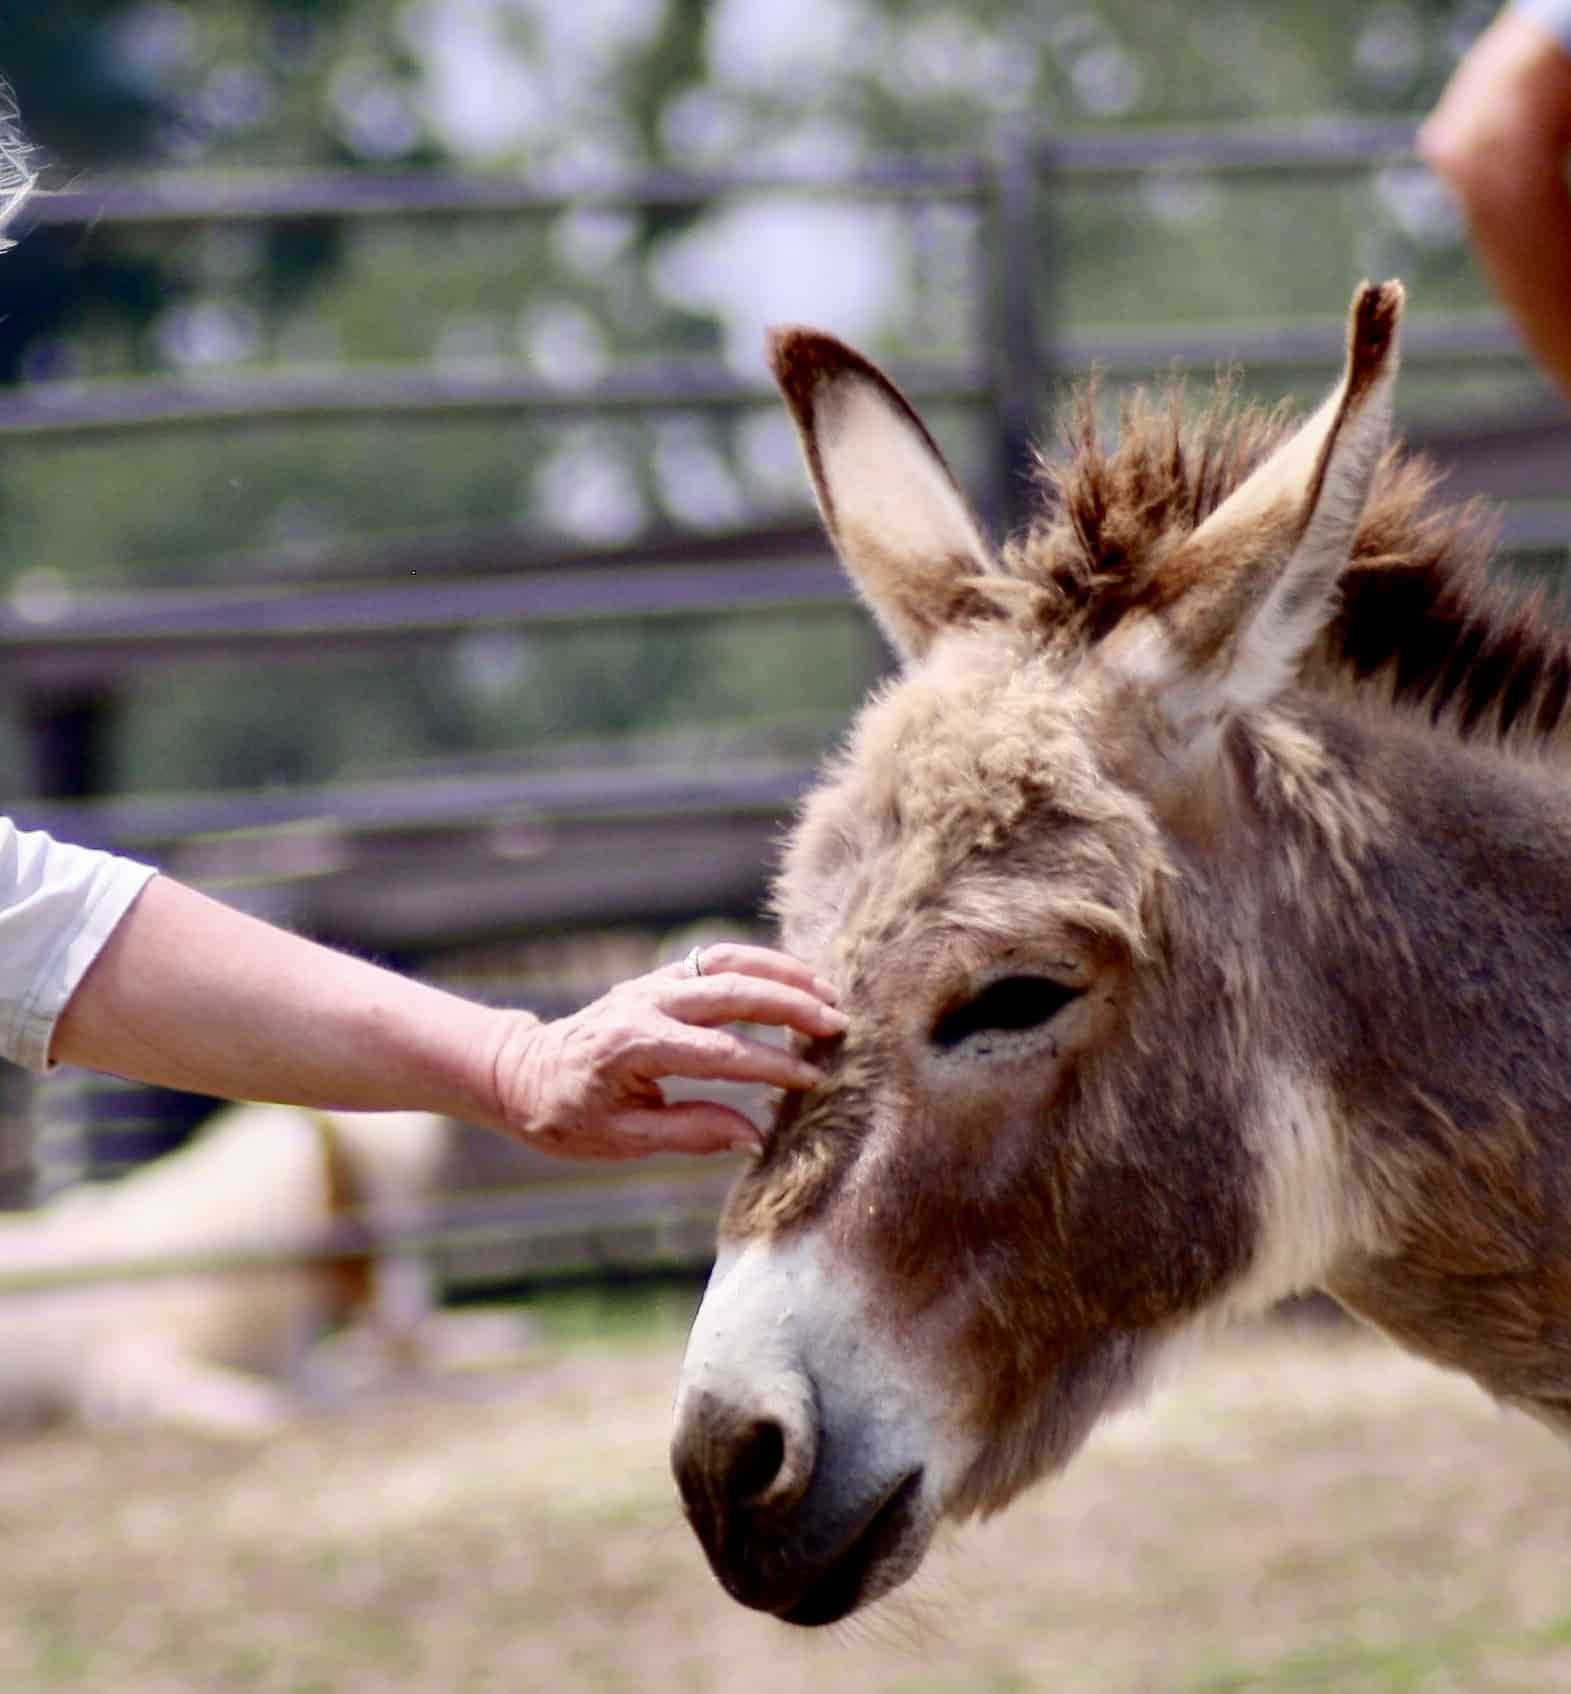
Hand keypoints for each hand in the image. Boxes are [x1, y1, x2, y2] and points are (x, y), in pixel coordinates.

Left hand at [491, 944, 845, 1159]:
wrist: (524, 1073)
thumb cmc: (569, 1115)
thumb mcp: (623, 1139)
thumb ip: (691, 1132)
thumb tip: (754, 1136)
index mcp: (634, 1046)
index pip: (719, 1053)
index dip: (770, 1066)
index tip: (811, 1080)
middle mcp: (645, 1003)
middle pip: (732, 993)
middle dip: (790, 1006)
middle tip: (836, 1024)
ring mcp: (653, 983)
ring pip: (727, 962)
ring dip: (781, 973)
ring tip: (826, 991)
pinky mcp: (659, 978)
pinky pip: (716, 960)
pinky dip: (758, 964)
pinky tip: (792, 979)